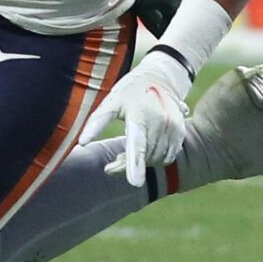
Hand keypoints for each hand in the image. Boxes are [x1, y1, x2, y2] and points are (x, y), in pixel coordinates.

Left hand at [75, 50, 191, 187]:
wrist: (161, 78)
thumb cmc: (129, 92)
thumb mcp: (111, 102)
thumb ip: (97, 122)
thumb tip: (81, 143)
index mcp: (139, 114)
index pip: (136, 143)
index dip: (134, 164)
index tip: (135, 183)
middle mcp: (160, 122)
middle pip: (143, 158)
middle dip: (126, 165)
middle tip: (112, 161)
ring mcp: (173, 128)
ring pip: (155, 161)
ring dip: (141, 163)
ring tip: (126, 151)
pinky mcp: (181, 133)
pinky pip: (167, 158)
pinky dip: (154, 159)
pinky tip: (144, 148)